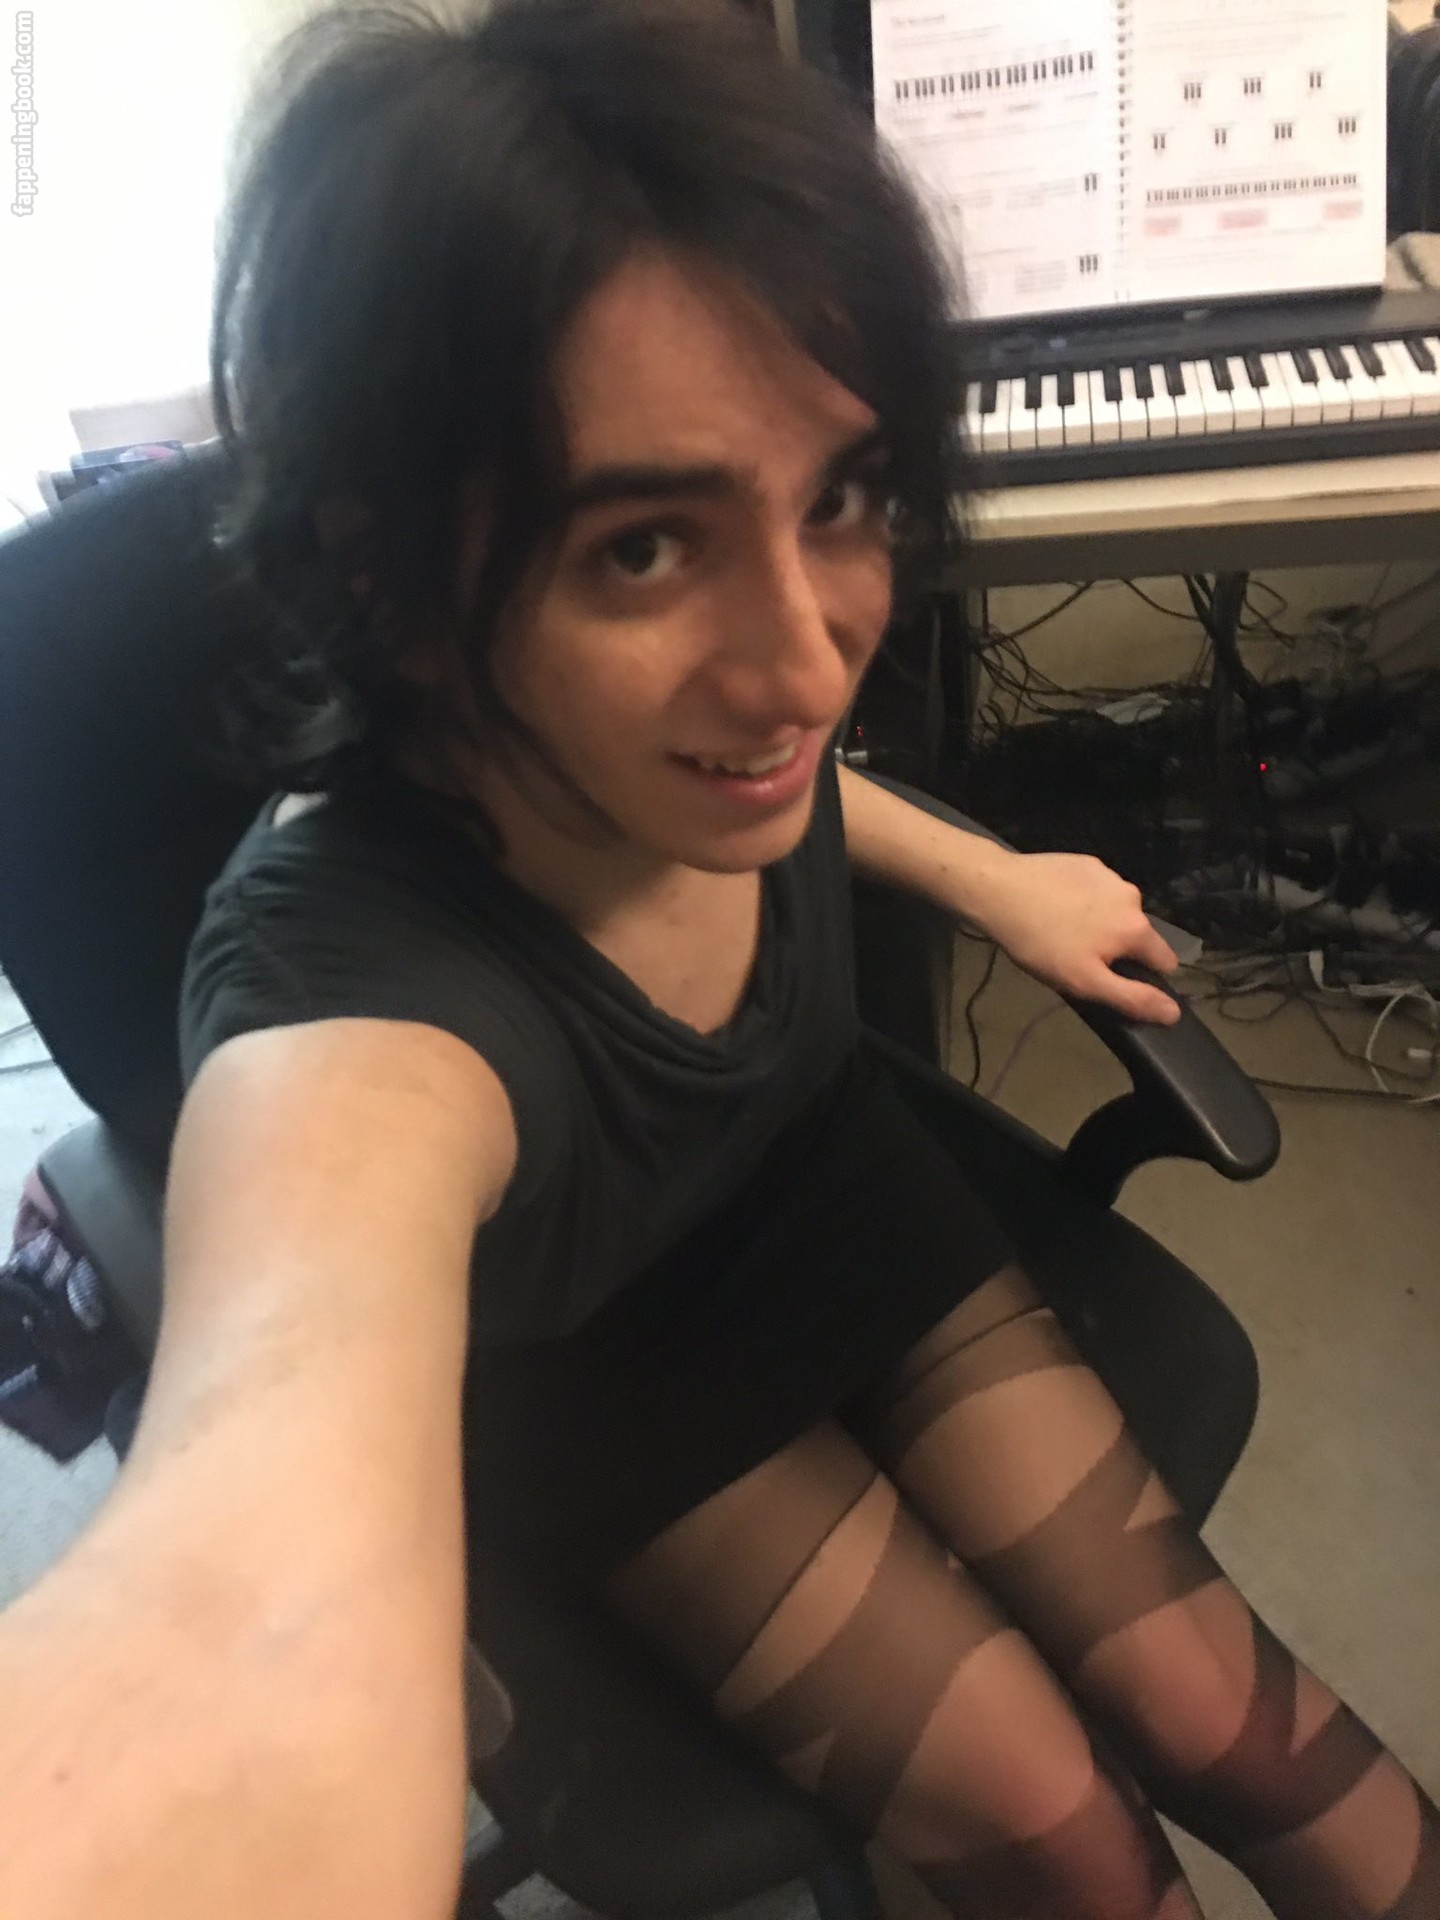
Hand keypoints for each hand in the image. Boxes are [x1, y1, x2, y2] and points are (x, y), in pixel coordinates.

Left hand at [968, 851, 1181, 1023]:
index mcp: (1138, 928)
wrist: (999, 890)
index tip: (1112, 980)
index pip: (1164, 961)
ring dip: (1100, 922)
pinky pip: (1097, 890)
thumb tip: (1174, 1012)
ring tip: (1062, 930)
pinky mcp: (1087, 862)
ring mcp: (1110, 875)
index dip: (1144, 976)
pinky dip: (1084, 900)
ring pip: (1116, 911)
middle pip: (1137, 934)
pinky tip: (1056, 905)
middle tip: (1077, 956)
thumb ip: (1132, 997)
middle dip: (1117, 948)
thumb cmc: (1042, 943)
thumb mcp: (1085, 981)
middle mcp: (1133, 896)